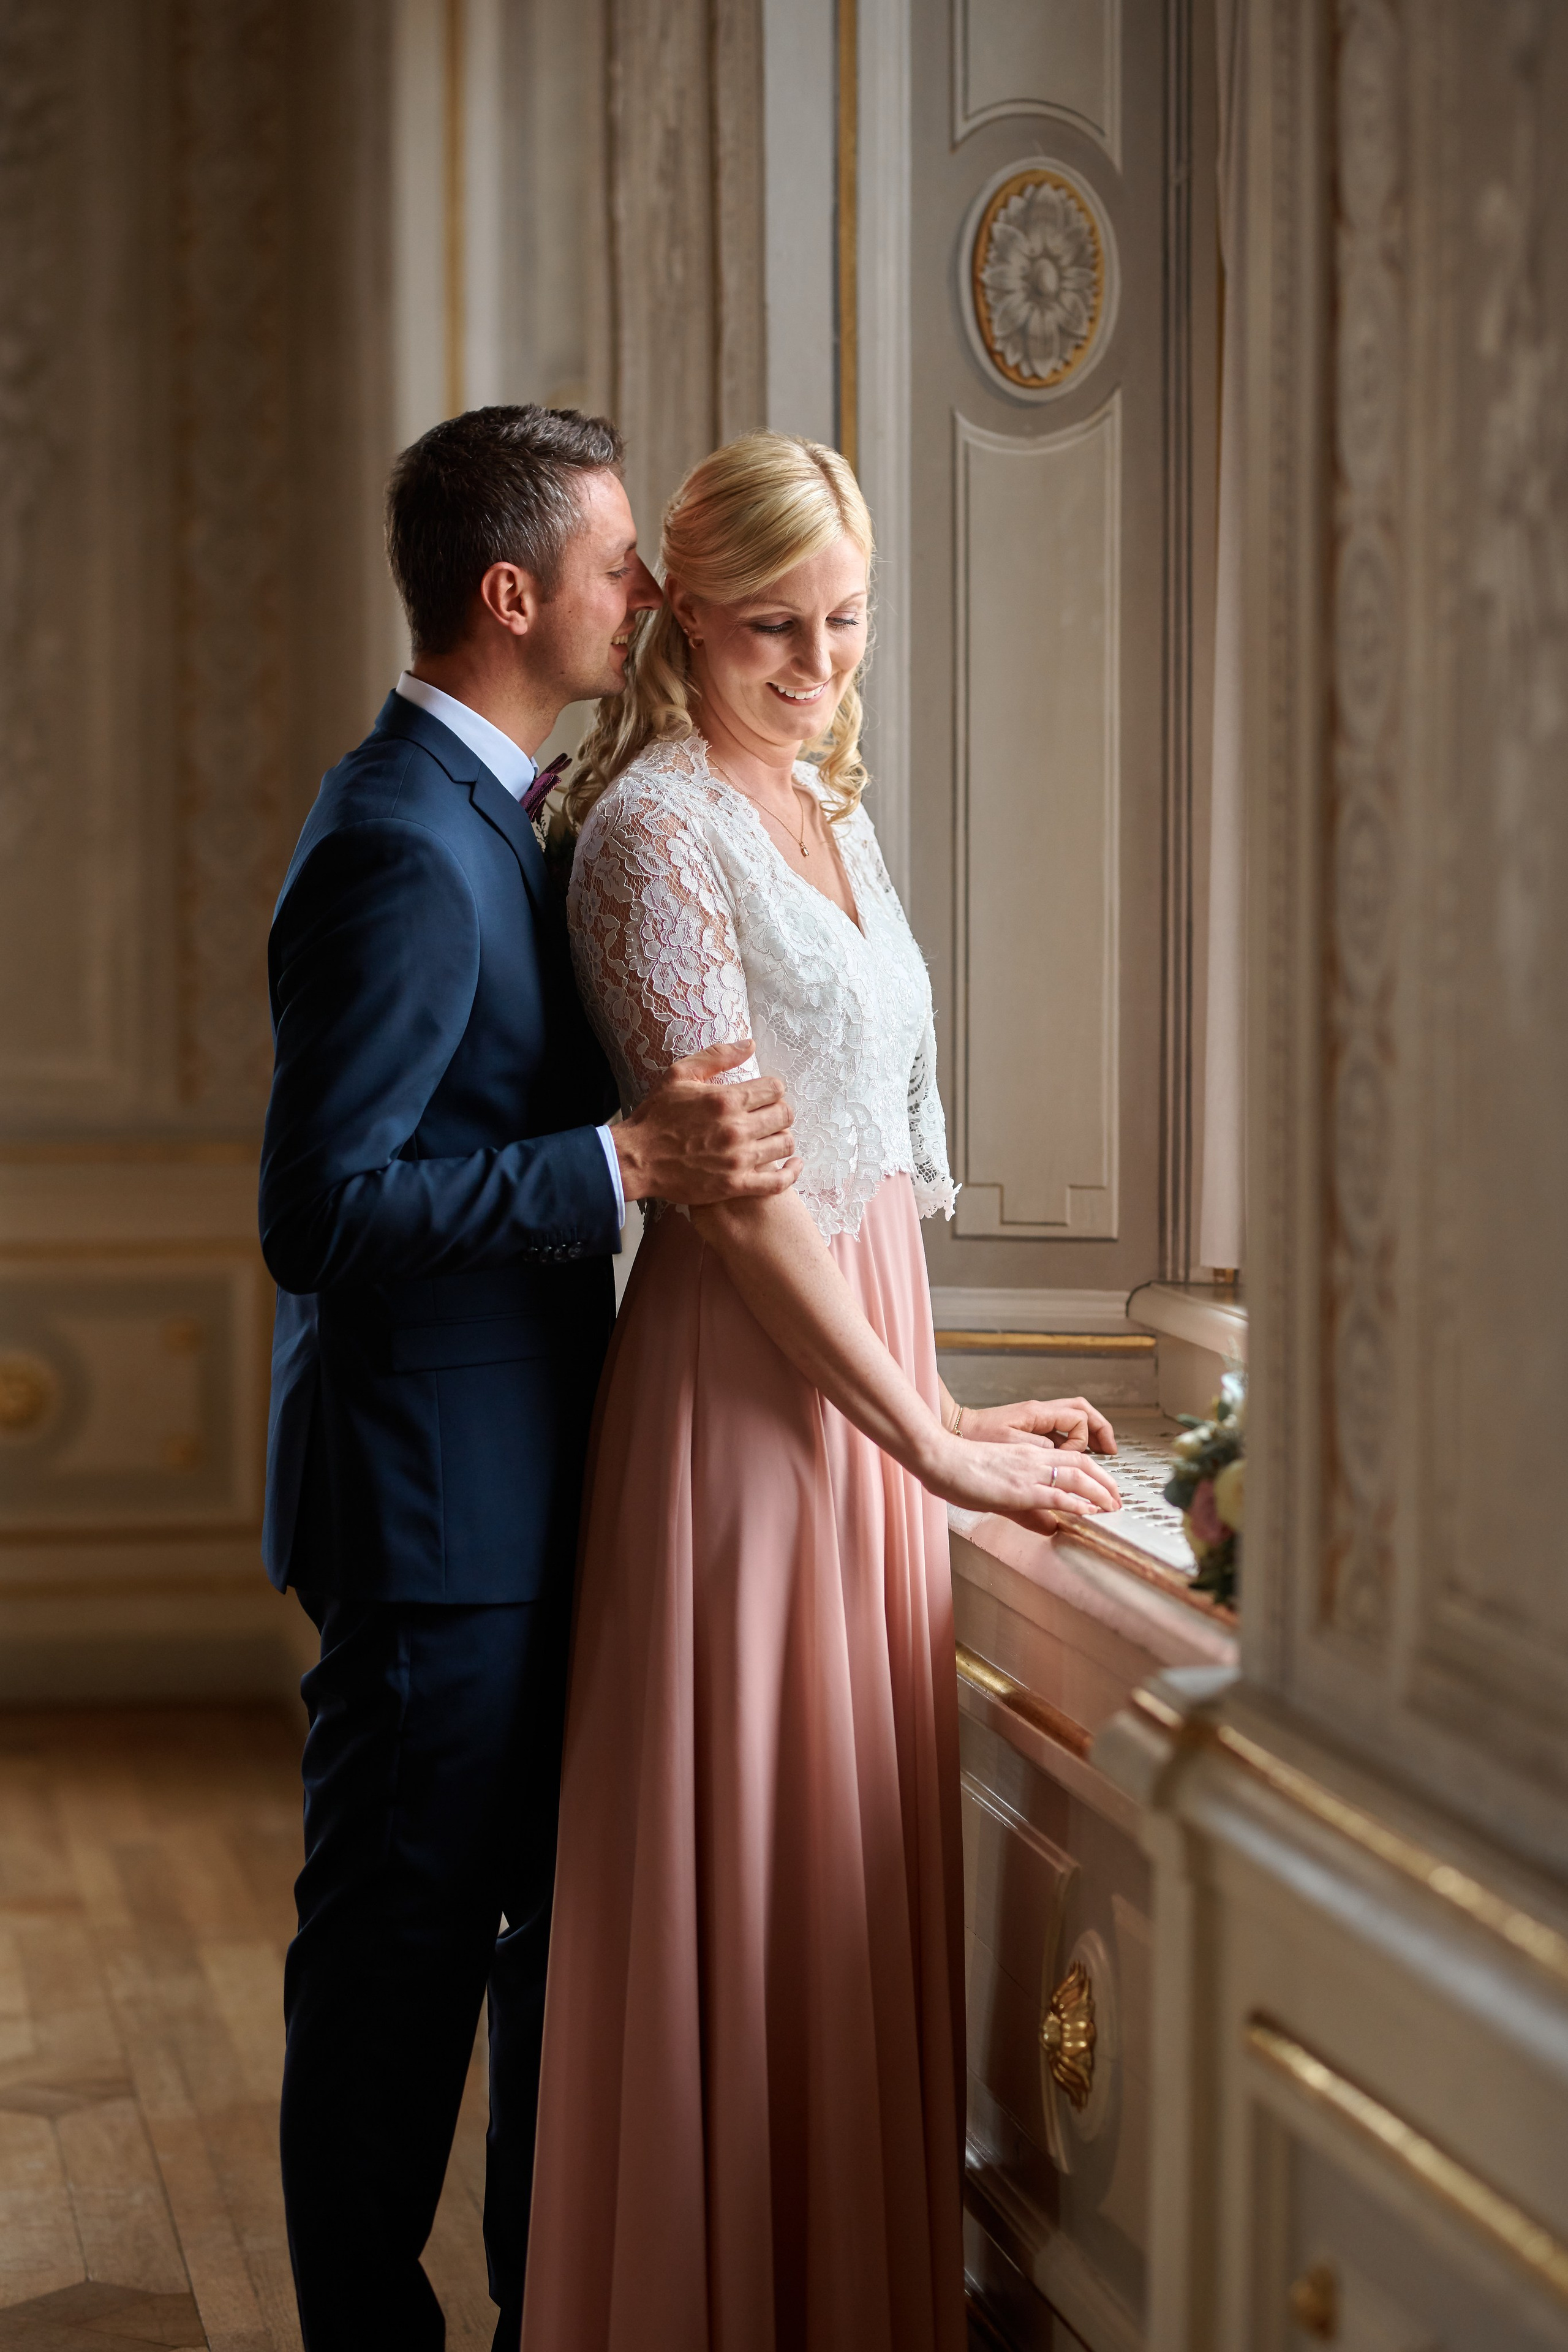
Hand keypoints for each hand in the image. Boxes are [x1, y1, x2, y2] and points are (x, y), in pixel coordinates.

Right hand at [614, 1040, 800, 1206]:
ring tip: (770, 1137)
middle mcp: (736, 1129)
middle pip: (785, 1115)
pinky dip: (791, 1173)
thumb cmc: (656, 1116)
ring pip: (785, 1144)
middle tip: (767, 1115)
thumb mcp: (679, 1075)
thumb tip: (749, 1044)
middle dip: (779, 1111)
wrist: (636, 1160)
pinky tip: (792, 1165)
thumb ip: (716, 1056)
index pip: (776, 1088)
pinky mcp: (735, 1185)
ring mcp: (738, 1159)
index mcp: (726, 1099)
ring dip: (782, 1137)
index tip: (763, 1094)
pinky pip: (778, 1182)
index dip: (773, 1089)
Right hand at [954, 1400, 1120, 1509]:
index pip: (1071, 1459)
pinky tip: (1089, 1511)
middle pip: (1082, 1464)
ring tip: (1113, 1506)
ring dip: (1100, 1492)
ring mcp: (1028, 1472)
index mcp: (1027, 1454)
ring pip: (1077, 1477)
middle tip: (1118, 1499)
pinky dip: (1077, 1503)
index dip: (1094, 1473)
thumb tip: (1050, 1525)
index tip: (1105, 1488)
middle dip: (1105, 1482)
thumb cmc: (959, 1468)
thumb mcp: (998, 1482)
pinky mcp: (1020, 1488)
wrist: (940, 1458)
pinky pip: (1056, 1494)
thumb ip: (1025, 1504)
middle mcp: (1033, 1459)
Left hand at [960, 1395, 1117, 1459]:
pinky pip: (1060, 1426)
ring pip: (1073, 1415)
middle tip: (1112, 1451)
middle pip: (1082, 1411)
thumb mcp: (1008, 1454)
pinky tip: (1076, 1453)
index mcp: (1036, 1414)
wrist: (951, 1433)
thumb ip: (1038, 1458)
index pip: (1077, 1420)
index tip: (1077, 1461)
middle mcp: (1039, 1412)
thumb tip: (1061, 1472)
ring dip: (1090, 1432)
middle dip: (1101, 1430)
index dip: (1082, 1442)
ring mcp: (1034, 1418)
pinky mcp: (1029, 1427)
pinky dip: (1074, 1437)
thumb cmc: (975, 1441)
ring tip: (1102, 1451)